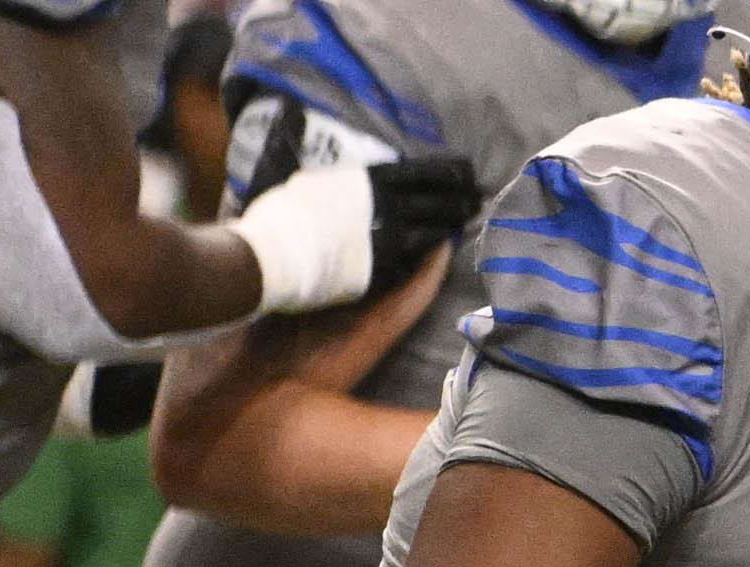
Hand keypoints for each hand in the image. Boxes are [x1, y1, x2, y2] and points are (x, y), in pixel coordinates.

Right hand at [232, 100, 478, 311]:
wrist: (270, 258)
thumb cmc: (277, 215)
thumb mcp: (300, 176)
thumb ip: (316, 154)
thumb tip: (293, 114)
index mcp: (369, 181)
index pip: (423, 172)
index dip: (450, 171)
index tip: (467, 169)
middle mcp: (387, 208)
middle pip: (438, 201)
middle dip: (462, 197)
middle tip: (479, 196)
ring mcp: (389, 240)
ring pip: (435, 230)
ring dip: (454, 223)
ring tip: (470, 218)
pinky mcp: (386, 269)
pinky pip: (418, 259)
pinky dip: (435, 250)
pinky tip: (445, 246)